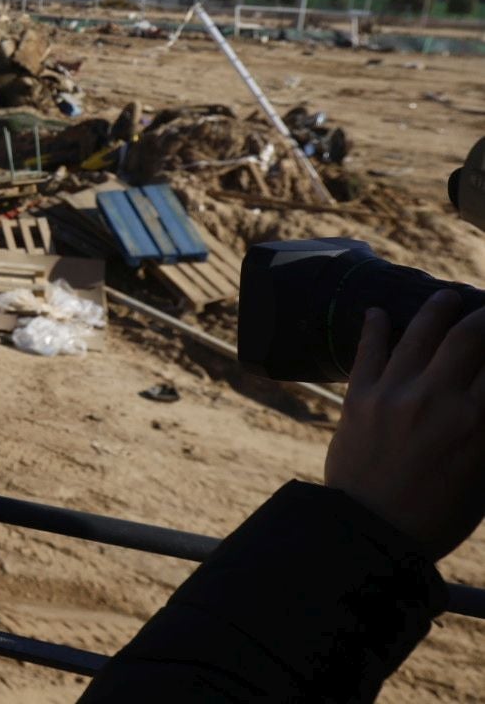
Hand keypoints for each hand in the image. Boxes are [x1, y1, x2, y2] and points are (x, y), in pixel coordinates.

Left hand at [325, 291, 484, 560]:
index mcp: (479, 422)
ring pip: (420, 332)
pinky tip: (378, 312)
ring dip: (438, 309)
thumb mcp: (483, 477)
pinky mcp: (359, 398)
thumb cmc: (439, 515)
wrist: (370, 533)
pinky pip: (367, 351)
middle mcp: (439, 398)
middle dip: (484, 317)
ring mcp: (396, 393)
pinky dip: (373, 327)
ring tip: (446, 298)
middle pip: (470, 336)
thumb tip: (482, 397)